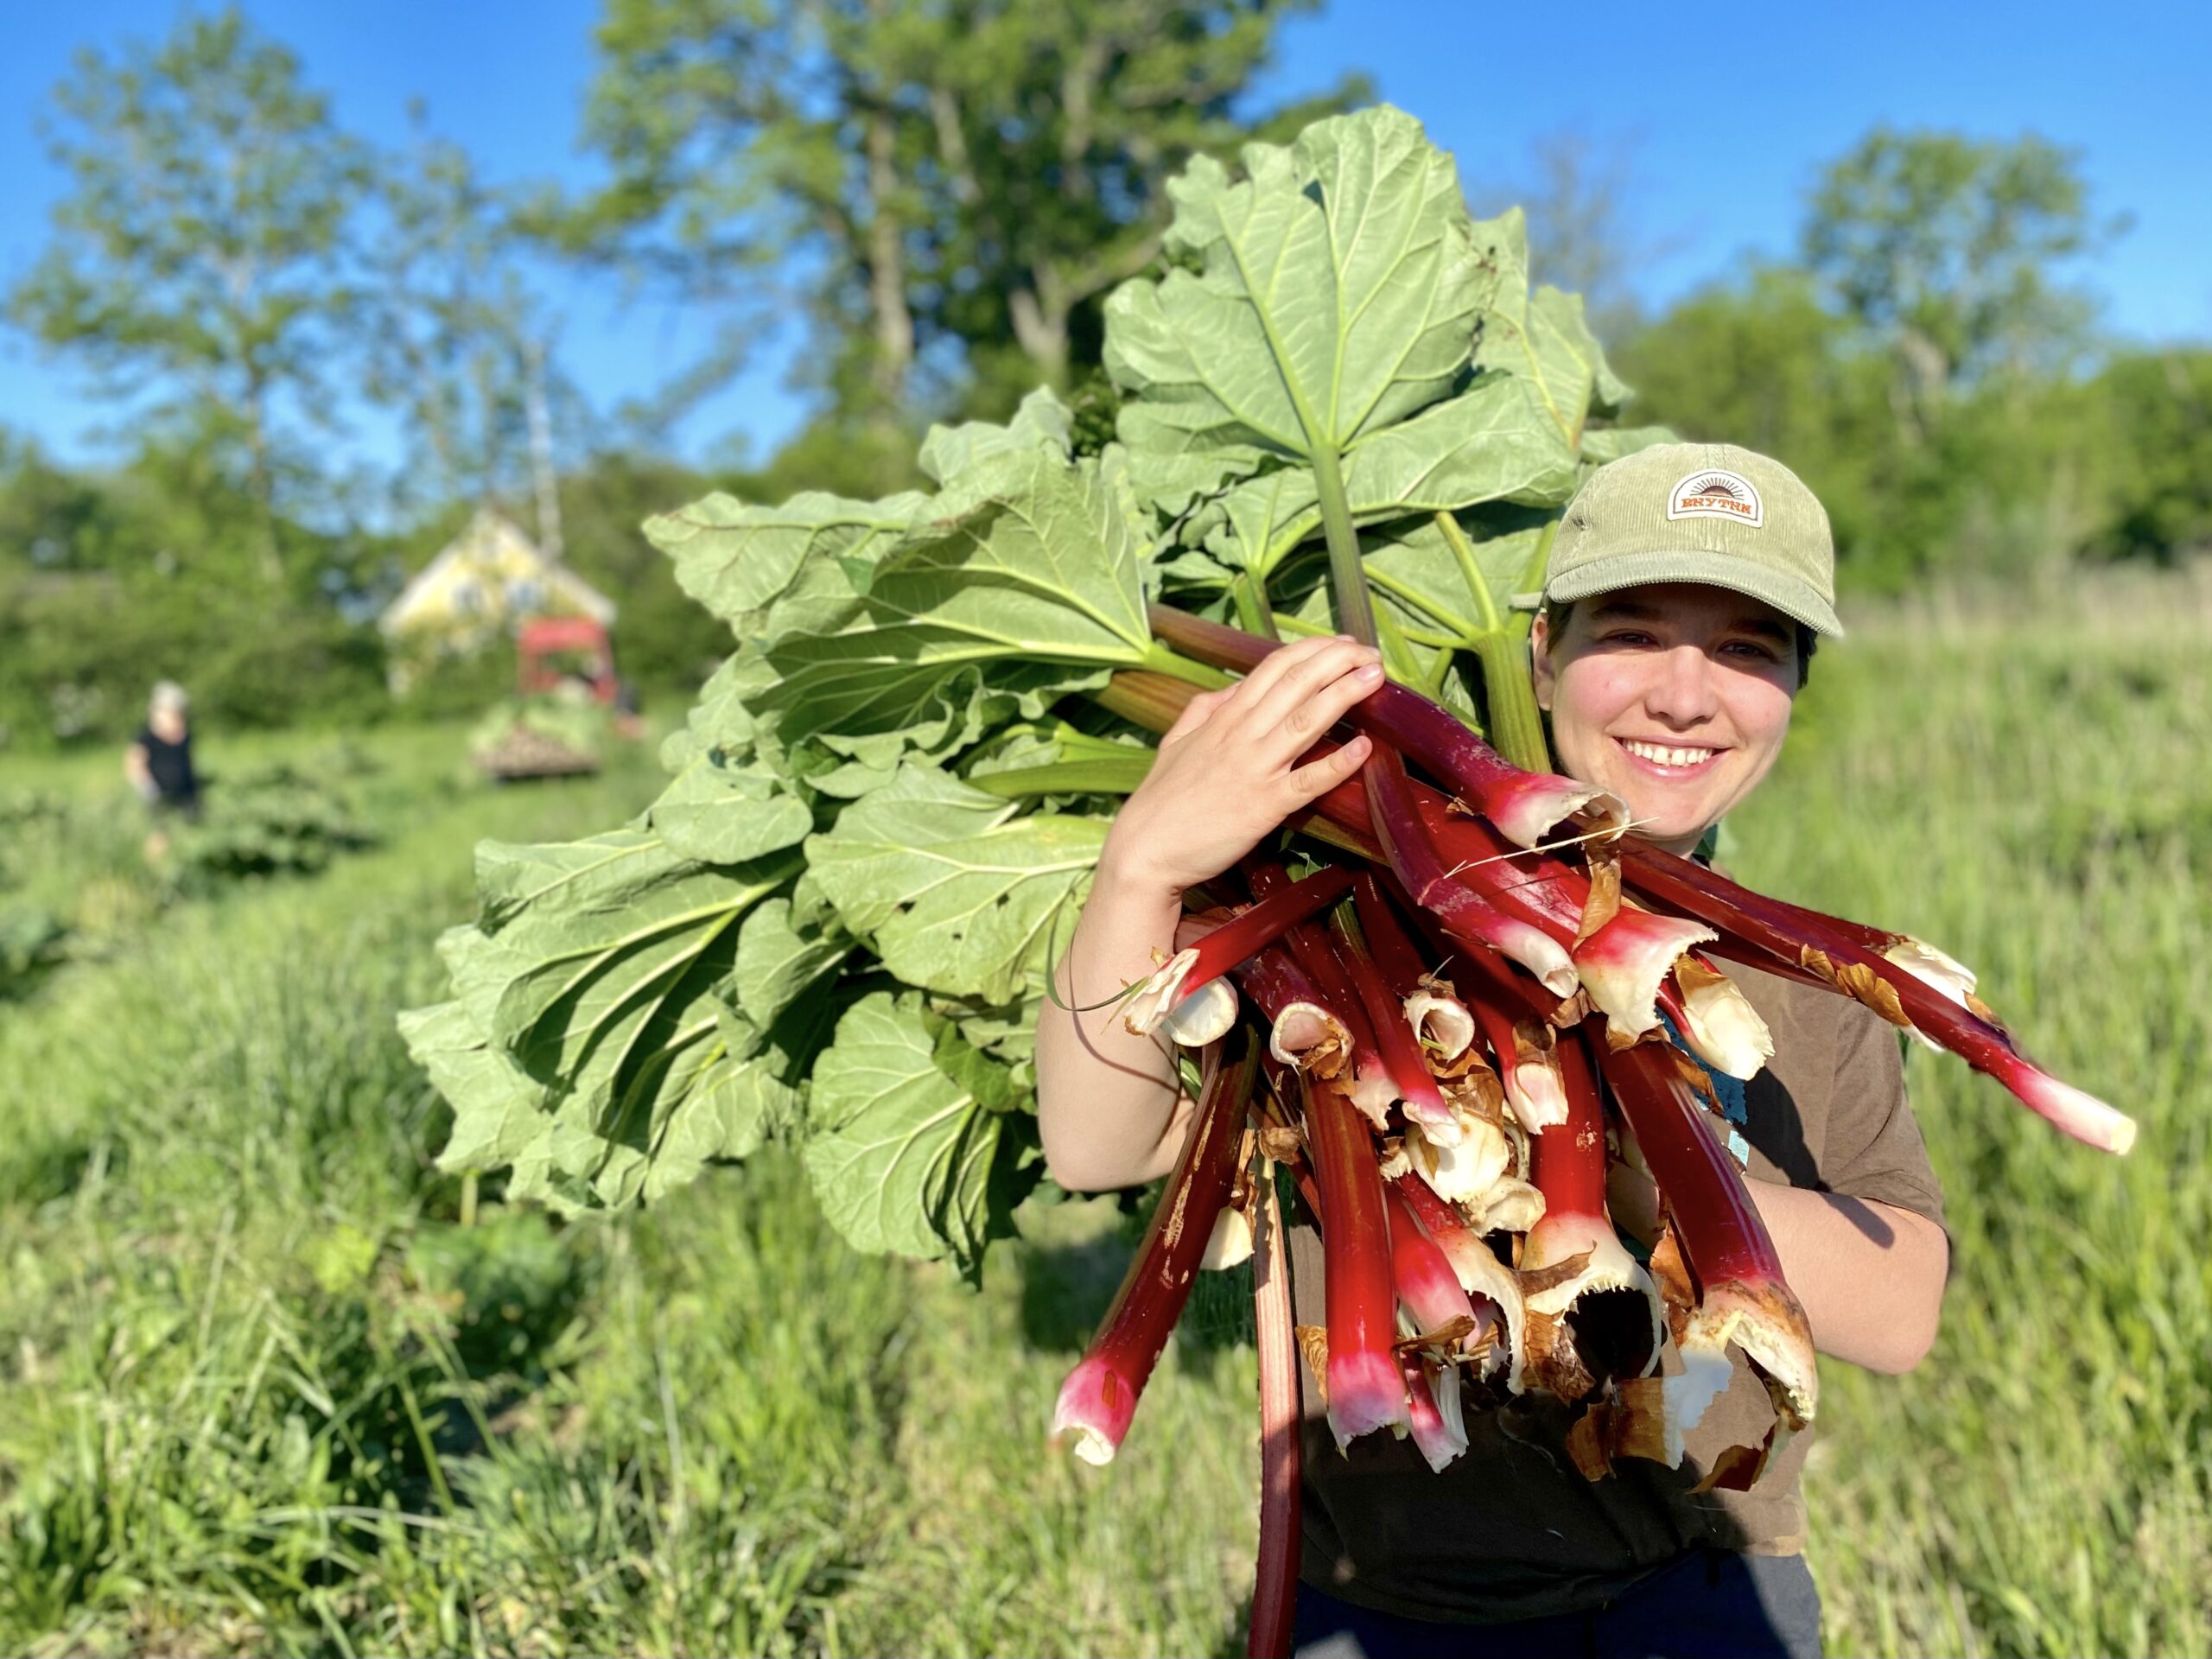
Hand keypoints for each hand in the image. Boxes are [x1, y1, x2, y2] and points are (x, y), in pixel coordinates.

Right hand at [1101, 634, 1382, 894]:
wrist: (1144, 851)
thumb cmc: (1160, 800)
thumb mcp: (1175, 741)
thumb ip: (1204, 709)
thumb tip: (1233, 689)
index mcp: (1223, 716)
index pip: (1274, 667)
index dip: (1313, 650)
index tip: (1342, 642)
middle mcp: (1241, 735)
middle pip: (1296, 683)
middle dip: (1338, 661)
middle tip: (1371, 652)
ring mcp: (1254, 770)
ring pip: (1306, 721)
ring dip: (1345, 694)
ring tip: (1376, 677)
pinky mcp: (1263, 807)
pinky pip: (1306, 781)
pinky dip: (1337, 763)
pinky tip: (1364, 747)